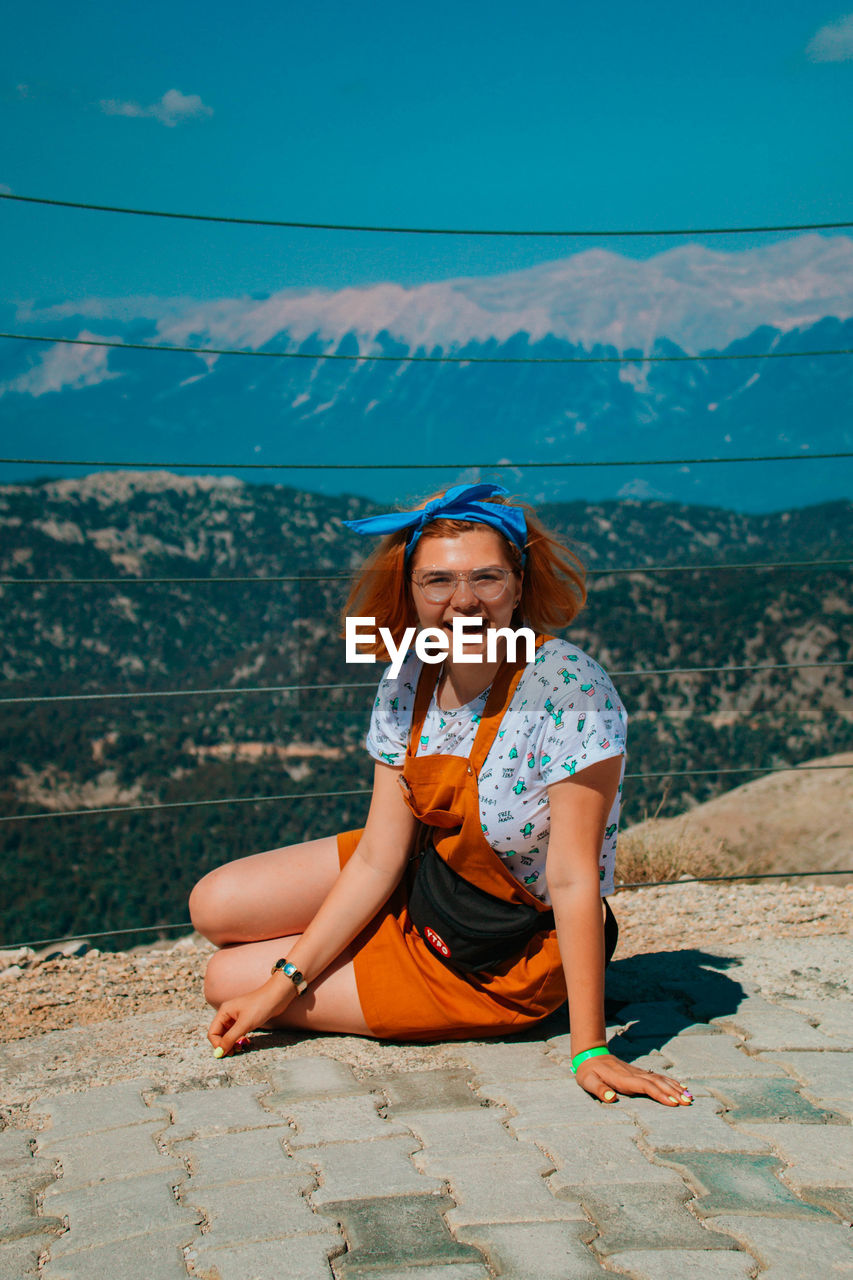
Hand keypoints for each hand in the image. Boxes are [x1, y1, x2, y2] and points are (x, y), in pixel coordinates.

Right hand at [207, 977, 294, 1056]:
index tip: (226, 1053)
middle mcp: (228, 1014)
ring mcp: (237, 1017)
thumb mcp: (244, 1024)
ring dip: (233, 1043)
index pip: (212, 1032)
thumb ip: (230, 1038)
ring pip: (229, 1035)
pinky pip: (238, 1033)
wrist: (277, 996)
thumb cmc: (260, 1006)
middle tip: (235, 1052)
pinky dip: (240, 1039)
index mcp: (224, 1012)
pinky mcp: (246, 1020)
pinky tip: (247, 1042)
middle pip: (220, 1035)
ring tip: (242, 1048)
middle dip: (225, 1045)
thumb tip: (220, 1052)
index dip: (217, 1044)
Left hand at [575, 1053, 692, 1106]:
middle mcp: (634, 1074)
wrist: (591, 1055)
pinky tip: (680, 1086)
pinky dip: (671, 1082)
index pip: (645, 1086)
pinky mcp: (639, 1073)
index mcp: (624, 1079)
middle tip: (688, 1102)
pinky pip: (658, 1077)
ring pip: (660, 1079)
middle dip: (673, 1092)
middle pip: (657, 1083)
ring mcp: (638, 1073)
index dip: (659, 1094)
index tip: (673, 1102)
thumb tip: (610, 1098)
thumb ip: (599, 1089)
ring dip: (675, 1087)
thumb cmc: (589, 1073)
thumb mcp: (589, 1081)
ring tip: (689, 1097)